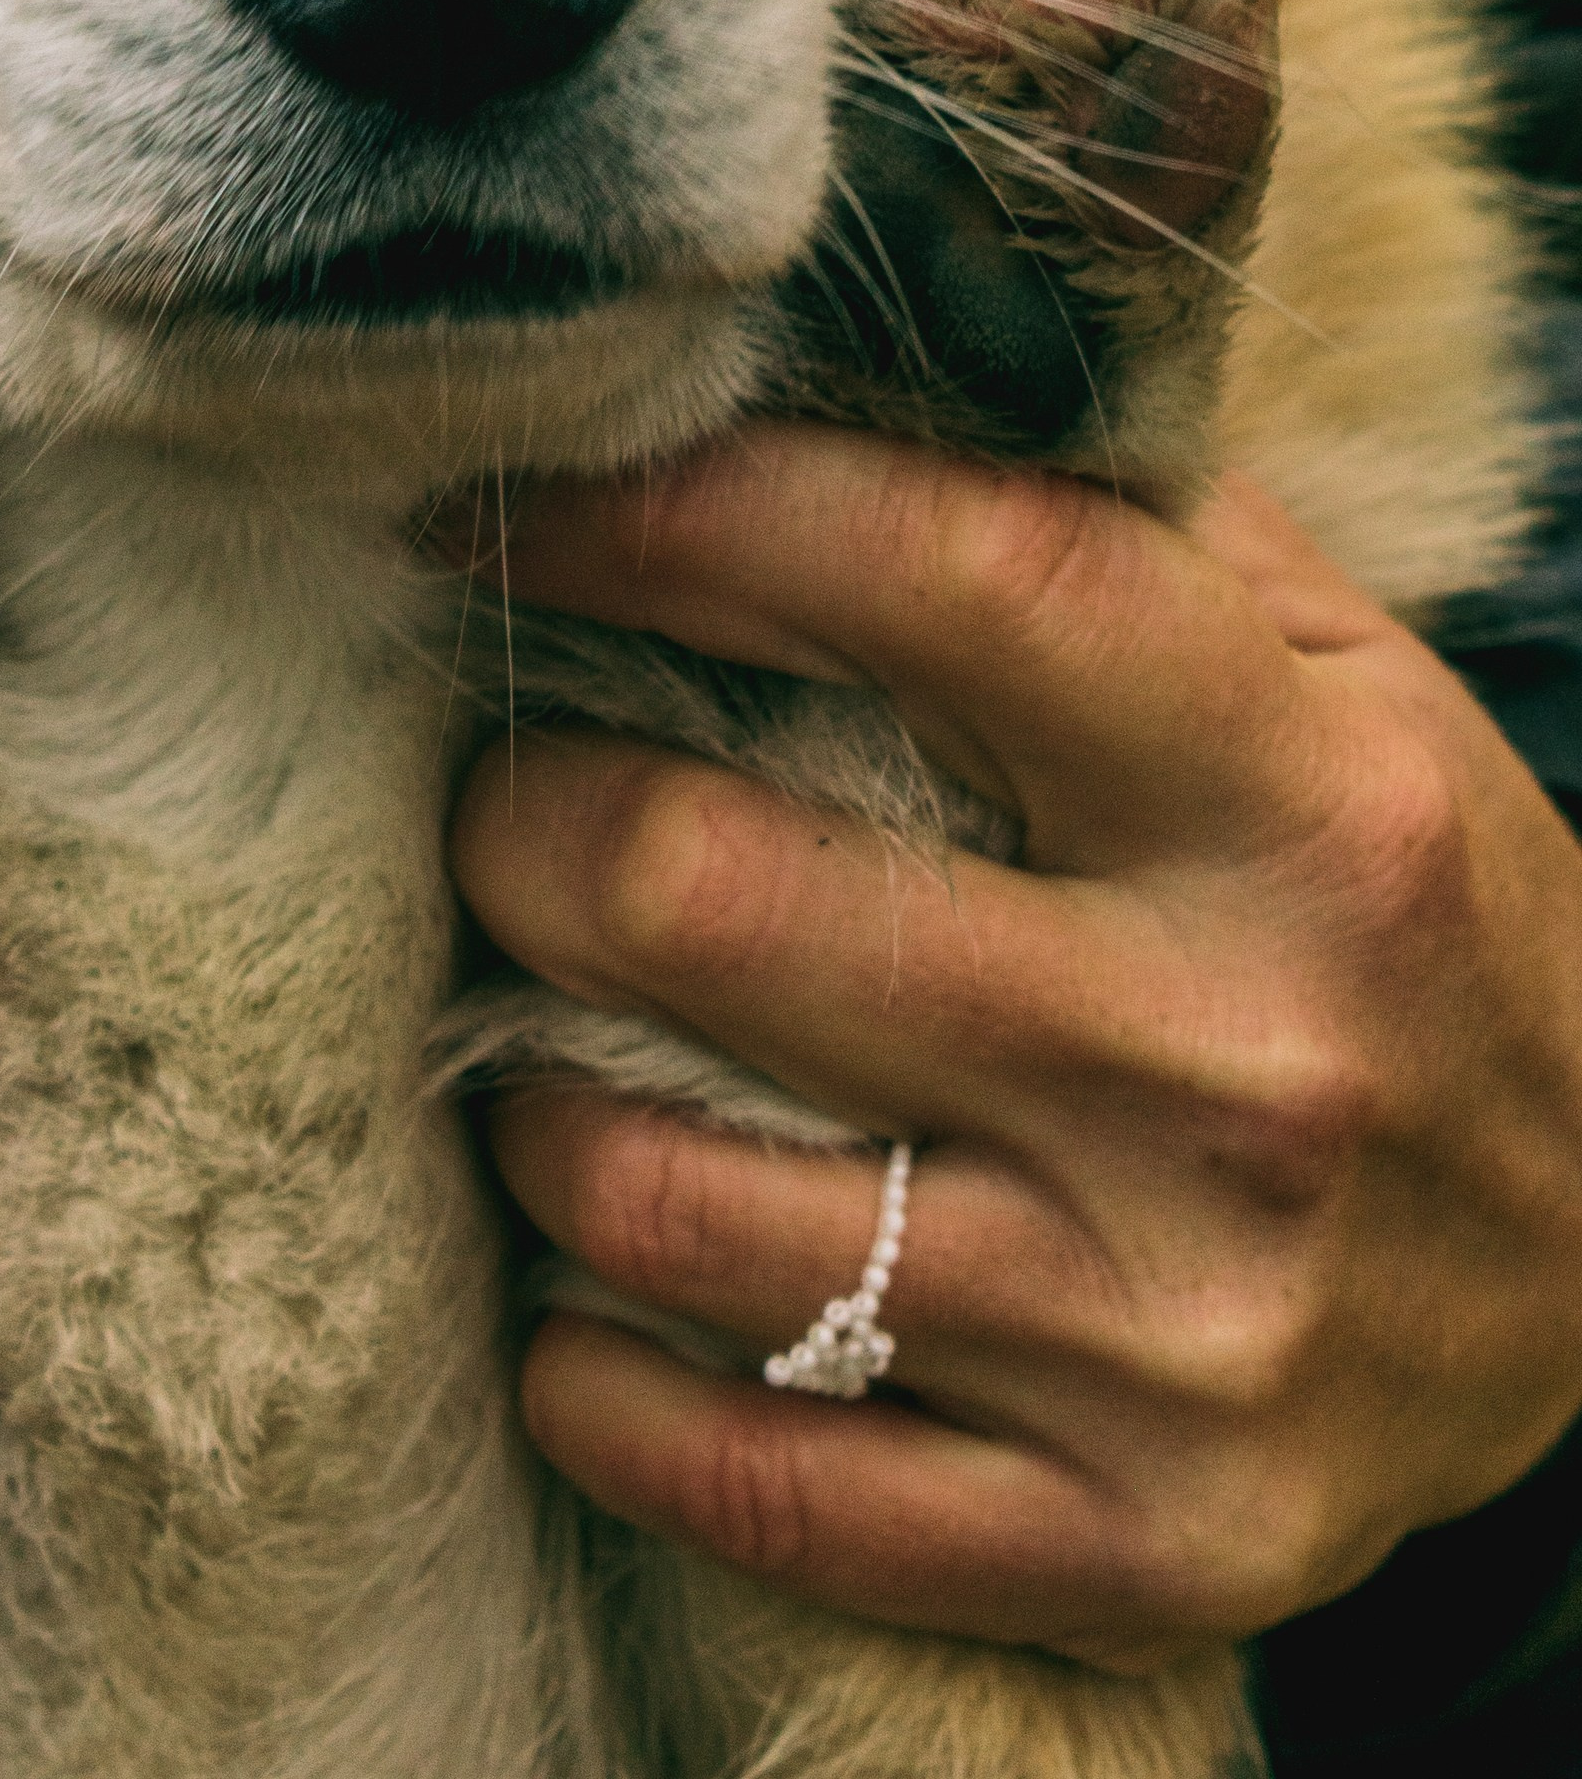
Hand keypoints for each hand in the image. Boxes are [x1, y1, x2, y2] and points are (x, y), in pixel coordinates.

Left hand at [448, 429, 1581, 1669]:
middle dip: (534, 820)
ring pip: (666, 1198)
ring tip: (542, 1030)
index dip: (690, 517)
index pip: (952, 585)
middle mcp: (1241, 1068)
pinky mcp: (1131, 1546)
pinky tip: (579, 1287)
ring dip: (530, 1092)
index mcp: (1305, 803)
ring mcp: (1178, 1334)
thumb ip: (1109, 520)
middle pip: (718, 895)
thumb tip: (830, 377)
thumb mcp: (1340, 679)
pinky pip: (742, 1468)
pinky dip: (593, 1373)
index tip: (526, 493)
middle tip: (510, 793)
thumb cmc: (1412, 913)